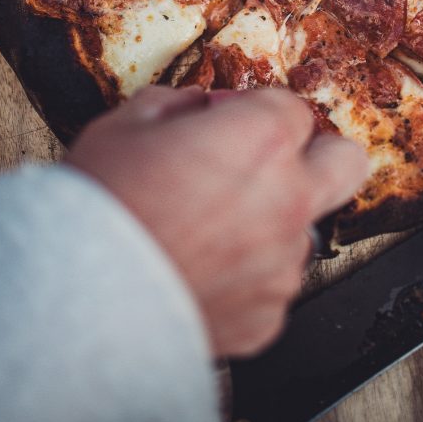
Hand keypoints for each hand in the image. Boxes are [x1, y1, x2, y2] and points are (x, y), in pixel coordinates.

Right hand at [66, 85, 368, 356]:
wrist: (76, 300)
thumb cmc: (102, 206)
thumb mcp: (126, 125)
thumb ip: (175, 104)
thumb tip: (195, 108)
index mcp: (261, 139)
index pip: (293, 108)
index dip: (256, 110)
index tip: (226, 121)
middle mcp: (289, 199)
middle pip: (345, 162)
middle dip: (315, 155)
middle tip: (267, 163)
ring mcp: (283, 263)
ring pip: (302, 229)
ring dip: (269, 223)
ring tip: (206, 233)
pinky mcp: (268, 317)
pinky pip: (272, 285)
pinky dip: (246, 278)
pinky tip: (199, 274)